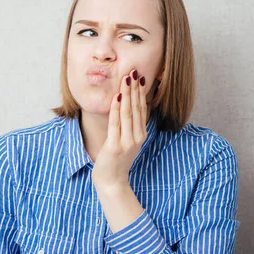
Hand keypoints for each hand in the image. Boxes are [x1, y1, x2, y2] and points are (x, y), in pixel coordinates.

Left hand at [91, 68, 147, 189]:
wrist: (112, 182)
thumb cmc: (117, 161)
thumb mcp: (126, 141)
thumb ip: (129, 127)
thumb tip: (128, 107)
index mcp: (140, 135)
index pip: (142, 109)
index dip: (141, 92)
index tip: (139, 77)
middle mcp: (137, 137)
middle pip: (136, 108)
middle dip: (134, 88)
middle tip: (133, 71)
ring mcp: (127, 142)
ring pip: (127, 113)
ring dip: (127, 94)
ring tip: (126, 78)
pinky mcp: (115, 147)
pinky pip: (116, 124)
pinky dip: (116, 109)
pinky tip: (117, 97)